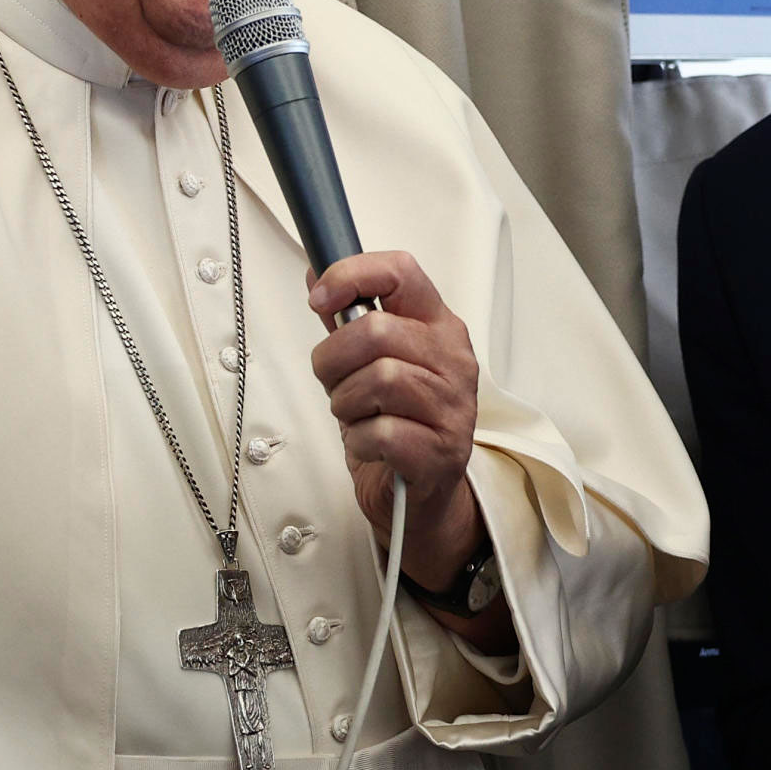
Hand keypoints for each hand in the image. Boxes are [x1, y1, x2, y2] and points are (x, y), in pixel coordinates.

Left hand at [308, 251, 487, 597]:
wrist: (420, 497)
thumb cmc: (395, 421)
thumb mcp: (371, 362)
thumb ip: (347, 318)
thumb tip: (316, 273)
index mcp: (439, 326)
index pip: (402, 272)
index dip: (352, 275)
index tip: (320, 299)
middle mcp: (454, 360)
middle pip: (376, 331)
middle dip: (334, 360)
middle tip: (334, 383)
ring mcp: (453, 407)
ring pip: (378, 380)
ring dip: (346, 403)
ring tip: (355, 416)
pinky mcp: (441, 452)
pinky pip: (383, 432)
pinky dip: (360, 440)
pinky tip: (369, 444)